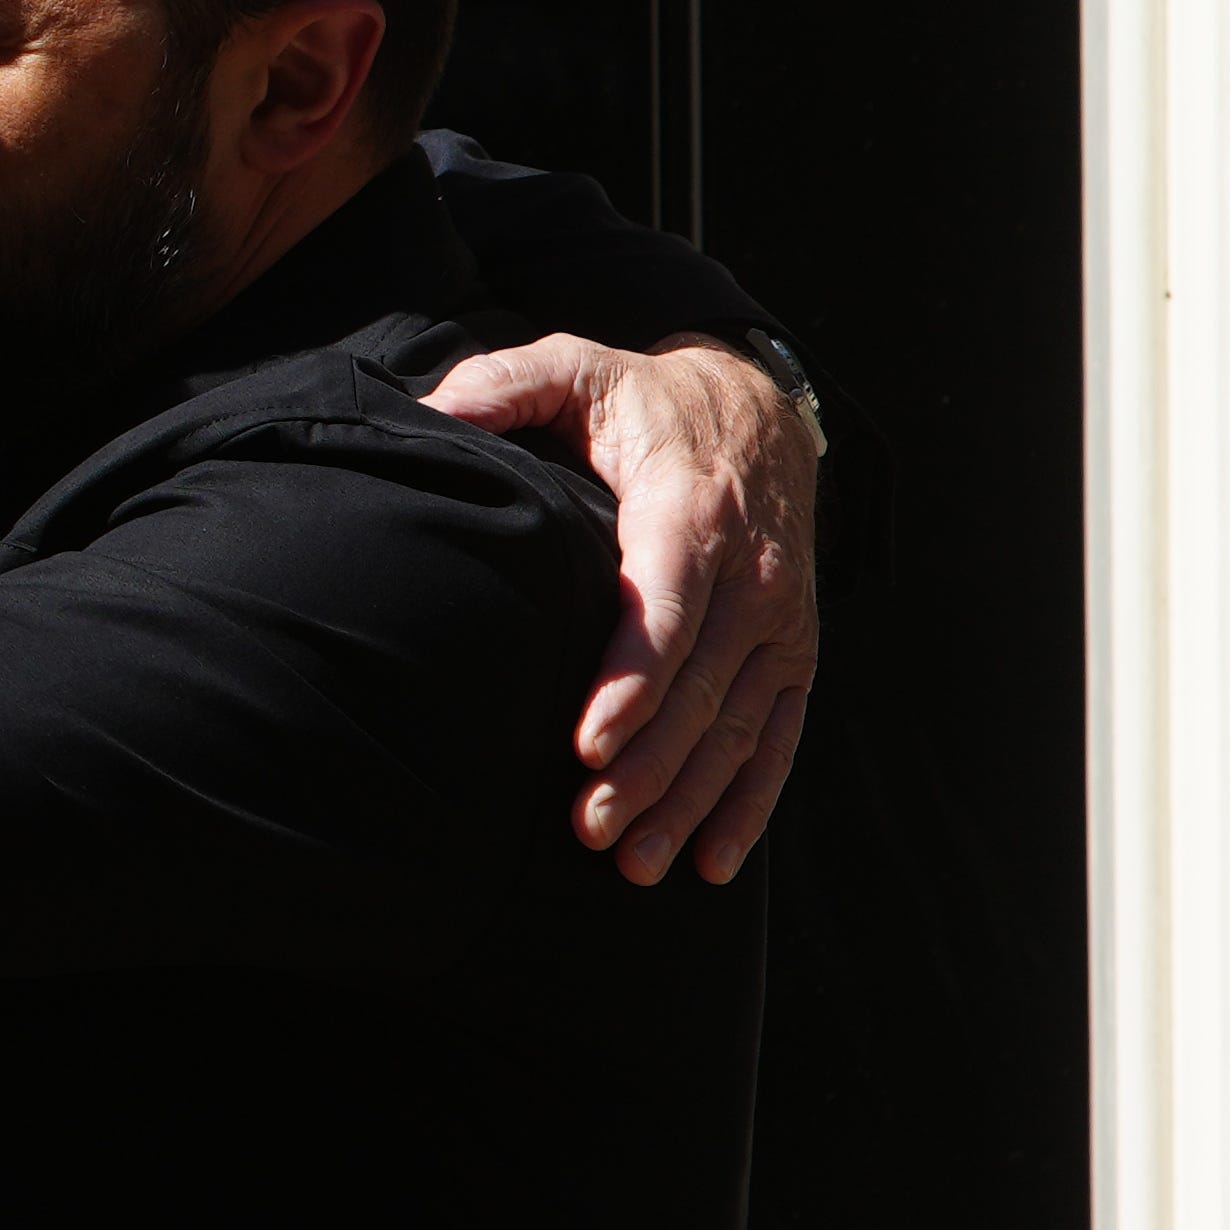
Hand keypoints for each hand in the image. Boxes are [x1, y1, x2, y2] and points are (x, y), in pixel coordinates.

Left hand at [413, 333, 821, 882]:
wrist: (762, 406)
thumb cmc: (646, 402)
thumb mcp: (578, 366)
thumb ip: (506, 383)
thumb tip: (432, 411)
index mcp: (692, 508)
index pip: (666, 605)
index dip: (632, 679)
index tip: (585, 742)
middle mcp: (753, 571)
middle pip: (701, 685)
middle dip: (647, 765)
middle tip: (588, 827)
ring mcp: (783, 619)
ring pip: (740, 725)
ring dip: (690, 801)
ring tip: (635, 863)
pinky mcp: (797, 650)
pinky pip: (781, 735)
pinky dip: (751, 803)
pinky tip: (710, 861)